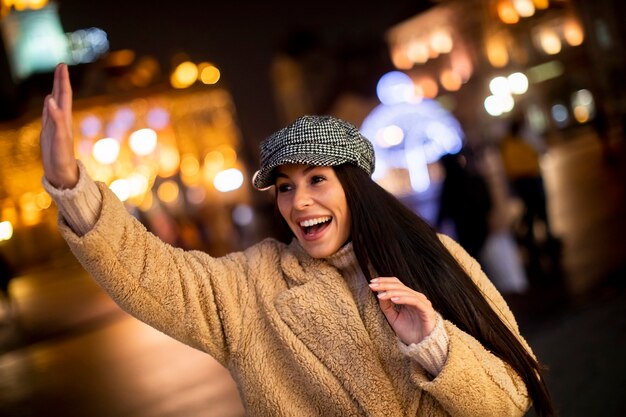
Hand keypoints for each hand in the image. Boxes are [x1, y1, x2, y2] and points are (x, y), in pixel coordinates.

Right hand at [40, 63, 77, 188]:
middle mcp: (61, 120)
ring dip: (55, 90)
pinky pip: (48, 115)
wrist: (62, 175)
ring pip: (55, 103)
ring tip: (56, 79)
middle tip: (61, 66)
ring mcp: (55, 126)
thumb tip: (50, 98)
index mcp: (65, 119)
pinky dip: (47, 105)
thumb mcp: (59, 138)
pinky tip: (48, 101)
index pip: (64, 95)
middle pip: (61, 96)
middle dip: (60, 81)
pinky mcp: (49, 133)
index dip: (63, 81)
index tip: (62, 66)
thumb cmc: (62, 158)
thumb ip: (56, 118)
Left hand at [369, 277, 437, 344]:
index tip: (371, 283)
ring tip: (380, 295)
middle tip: (372, 286)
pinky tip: (393, 300)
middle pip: (400, 286)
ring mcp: (422, 302)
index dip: (384, 281)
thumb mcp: (393, 318)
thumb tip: (378, 293)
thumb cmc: (409, 333)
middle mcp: (416, 297)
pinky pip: (414, 301)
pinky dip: (403, 299)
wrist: (422, 346)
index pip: (397, 284)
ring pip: (406, 292)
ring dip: (391, 292)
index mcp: (409, 297)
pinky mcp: (426, 310)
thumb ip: (387, 306)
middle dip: (385, 285)